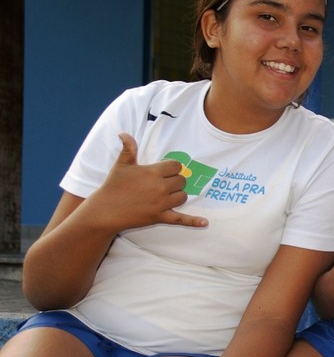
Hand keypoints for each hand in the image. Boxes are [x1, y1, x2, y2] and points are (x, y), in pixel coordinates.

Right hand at [87, 133, 207, 231]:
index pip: (176, 166)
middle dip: (175, 181)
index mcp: (152, 172)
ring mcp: (161, 203)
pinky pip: (181, 219)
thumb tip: (124, 133)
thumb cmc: (113, 186)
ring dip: (178, 195)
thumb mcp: (121, 165)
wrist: (105, 210)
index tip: (163, 172)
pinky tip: (205, 223)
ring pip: (183, 196)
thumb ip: (128, 149)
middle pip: (181, 181)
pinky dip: (194, 221)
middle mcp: (160, 187)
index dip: (171, 168)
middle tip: (162, 184)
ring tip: (166, 195)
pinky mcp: (160, 217)